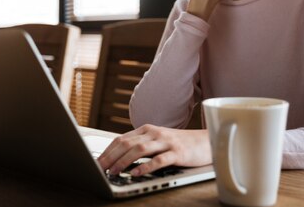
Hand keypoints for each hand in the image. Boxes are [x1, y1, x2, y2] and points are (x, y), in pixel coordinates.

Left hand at [97, 124, 211, 175]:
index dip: (107, 151)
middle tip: (99, 169)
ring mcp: (166, 141)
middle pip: (127, 143)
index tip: (97, 162)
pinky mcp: (178, 152)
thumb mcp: (157, 141)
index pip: (121, 139)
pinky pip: (159, 159)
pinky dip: (146, 166)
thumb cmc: (179, 144)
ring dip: (124, 161)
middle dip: (110, 157)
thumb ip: (141, 146)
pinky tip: (136, 173)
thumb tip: (118, 159)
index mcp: (146, 130)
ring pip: (140, 149)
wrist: (206, 142)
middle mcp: (154, 133)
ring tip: (114, 172)